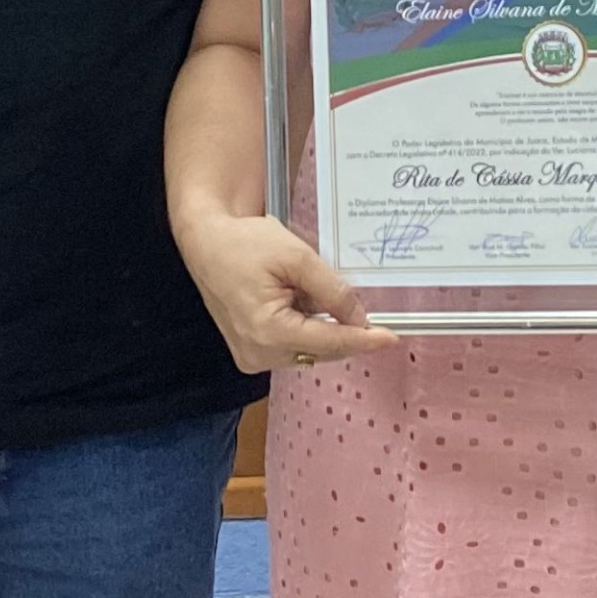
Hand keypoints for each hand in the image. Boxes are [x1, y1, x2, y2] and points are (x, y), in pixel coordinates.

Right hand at [179, 211, 397, 373]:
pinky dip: (303, 328)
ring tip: (302, 290)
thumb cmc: (243, 243)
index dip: (363, 340)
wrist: (205, 241)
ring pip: (307, 351)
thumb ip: (332, 291)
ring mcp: (251, 356)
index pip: (329, 343)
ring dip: (319, 327)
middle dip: (341, 329)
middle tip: (356, 305)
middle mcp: (258, 354)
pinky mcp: (249, 351)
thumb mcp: (297, 258)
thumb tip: (359, 317)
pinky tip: (294, 300)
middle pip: (320, 351)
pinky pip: (291, 347)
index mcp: (268, 332)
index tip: (391, 338)